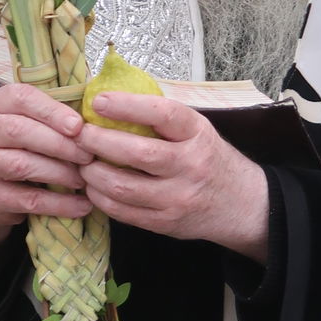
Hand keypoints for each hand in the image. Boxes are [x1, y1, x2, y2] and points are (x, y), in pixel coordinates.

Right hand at [0, 84, 91, 250]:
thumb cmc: (21, 145)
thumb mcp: (31, 122)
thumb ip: (55, 116)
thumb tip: (98, 120)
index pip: (21, 98)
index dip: (52, 111)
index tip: (79, 126)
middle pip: (19, 130)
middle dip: (59, 144)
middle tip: (88, 156)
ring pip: (21, 164)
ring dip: (59, 173)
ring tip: (83, 179)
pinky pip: (25, 199)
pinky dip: (57, 204)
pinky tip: (80, 205)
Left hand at [78, 92, 269, 260]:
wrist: (241, 204)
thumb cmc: (210, 159)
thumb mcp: (198, 130)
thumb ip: (162, 118)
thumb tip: (112, 98)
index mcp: (198, 134)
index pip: (162, 114)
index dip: (127, 106)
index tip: (98, 101)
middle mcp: (190, 166)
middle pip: (136, 153)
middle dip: (98, 141)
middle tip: (79, 134)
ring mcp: (178, 198)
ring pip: (123, 186)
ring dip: (93, 173)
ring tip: (82, 162)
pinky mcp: (165, 223)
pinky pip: (123, 212)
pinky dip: (100, 197)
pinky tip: (93, 186)